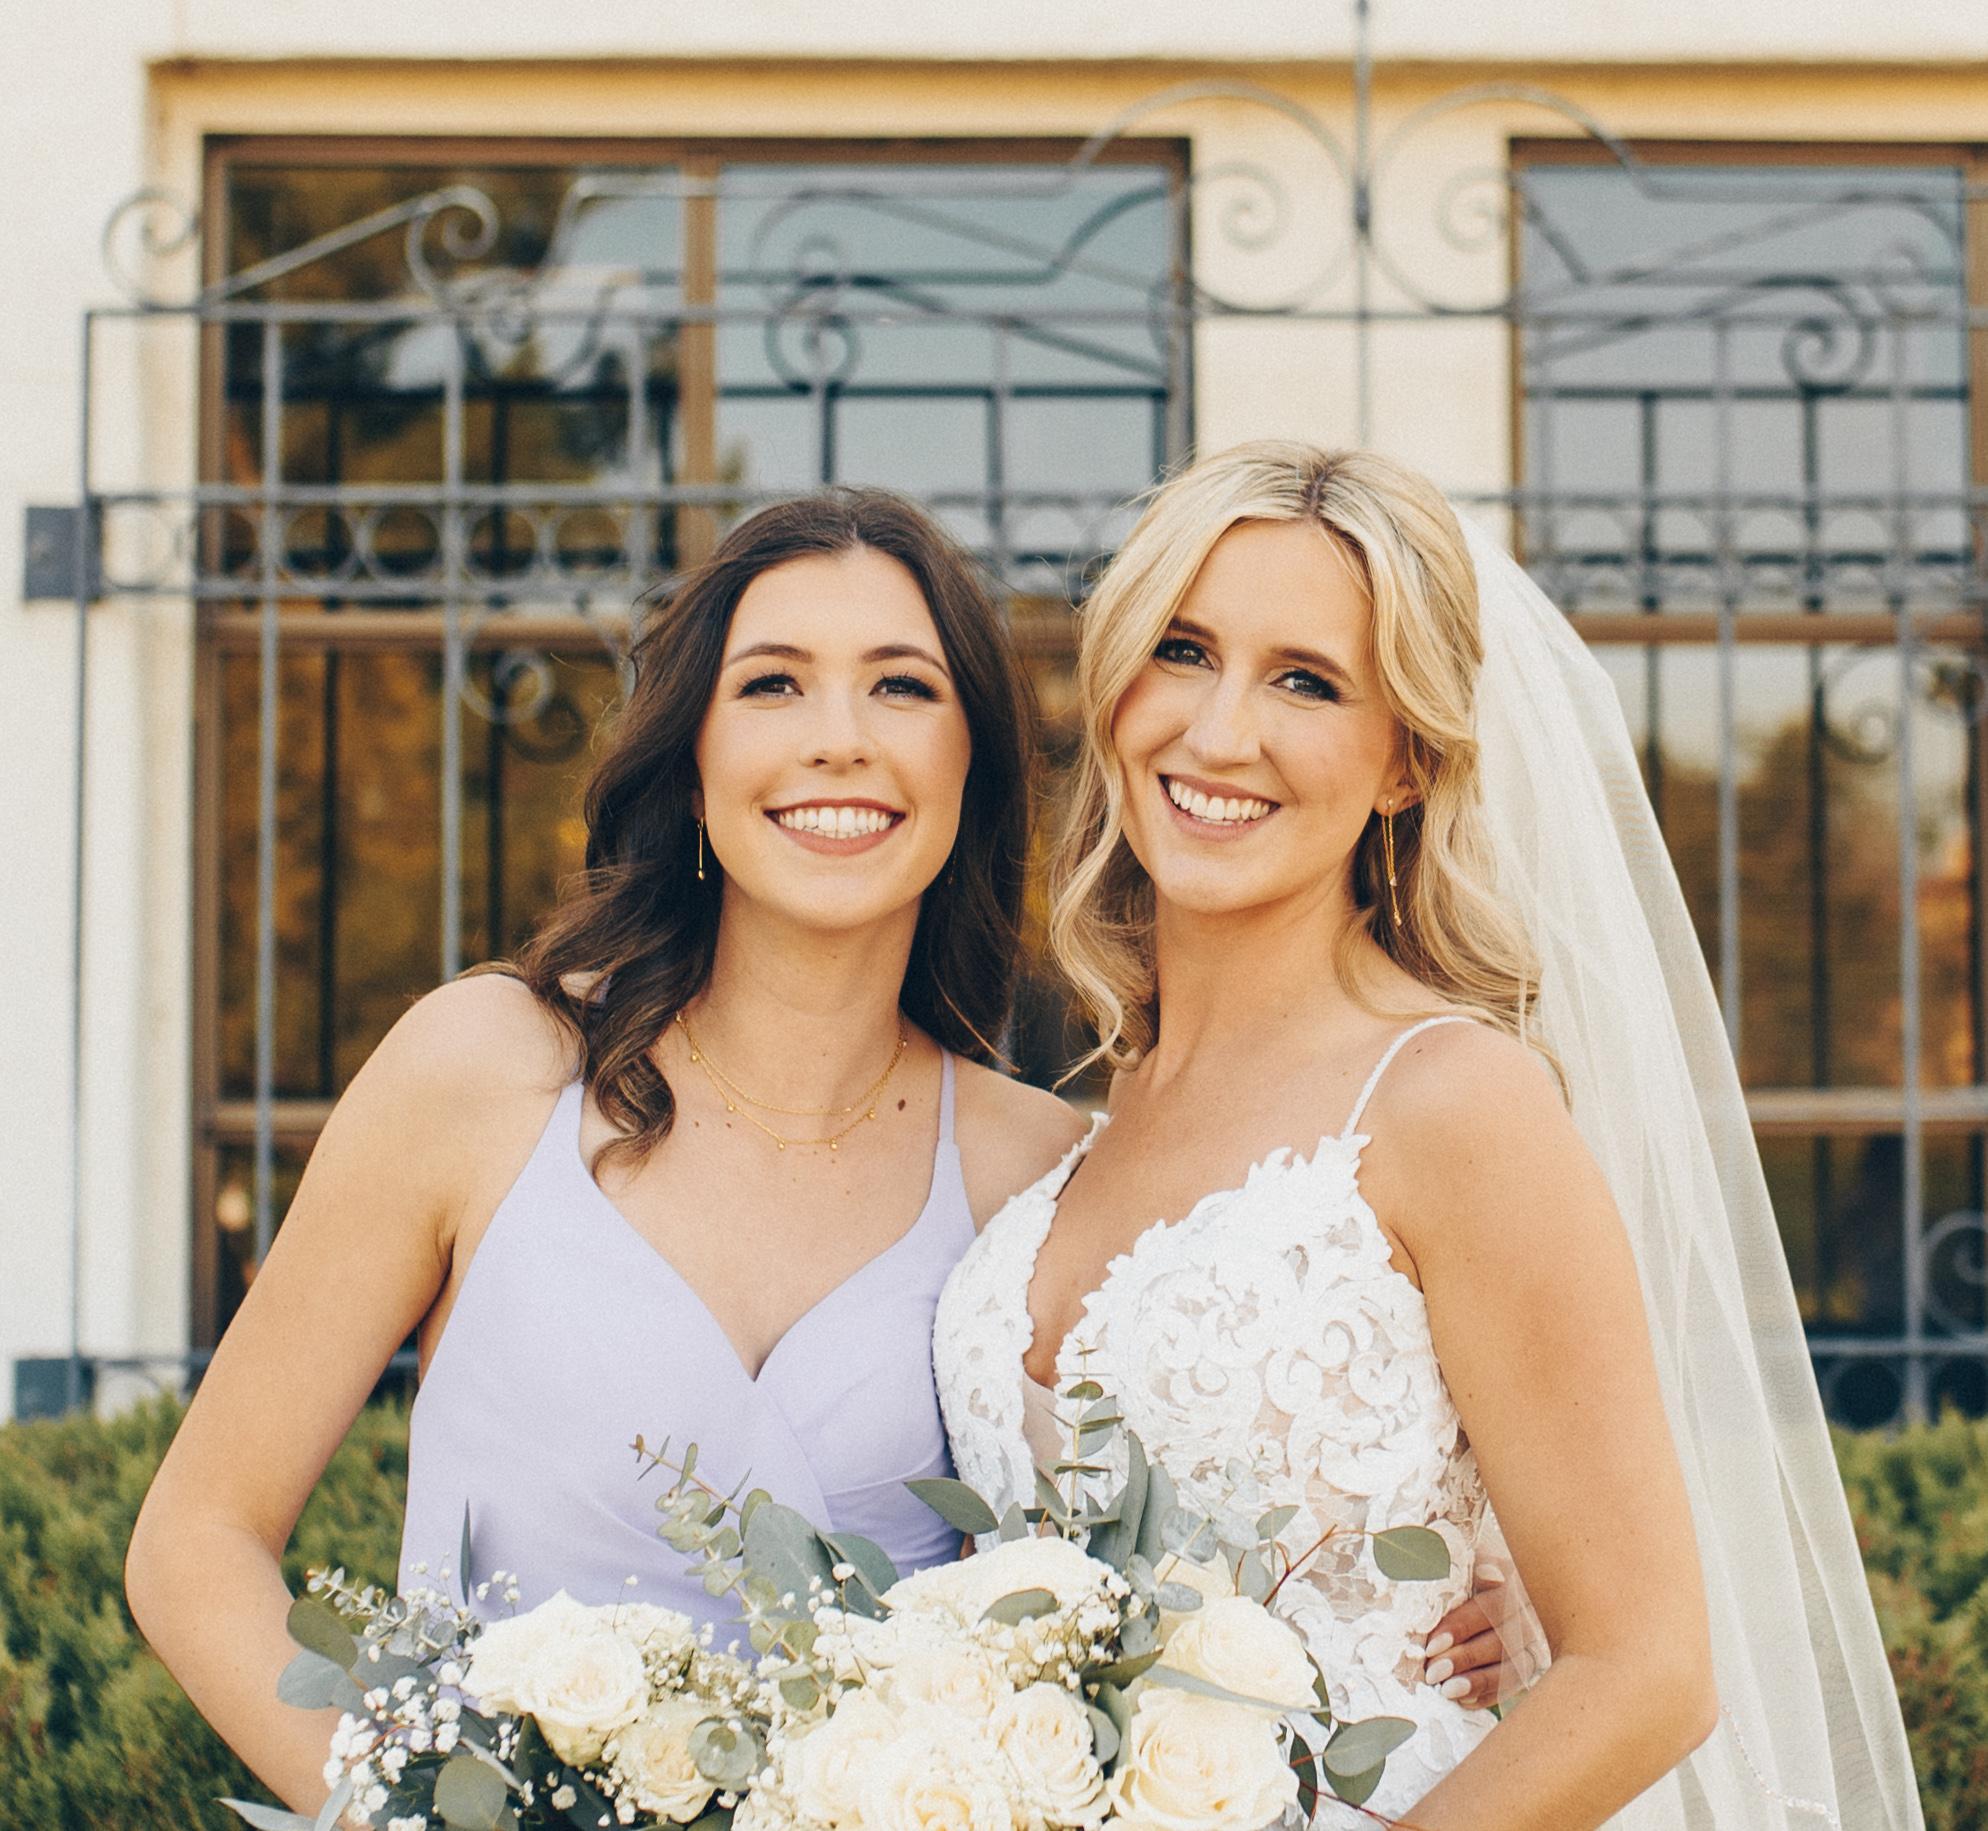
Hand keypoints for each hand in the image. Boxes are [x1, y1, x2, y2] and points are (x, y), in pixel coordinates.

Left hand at [1416, 1562, 1550, 1708]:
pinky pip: (1514, 1687)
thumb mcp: (1477, 1561)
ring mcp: (1535, 1645)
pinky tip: (1464, 1701)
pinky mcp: (1535, 1668)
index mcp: (1514, 1585)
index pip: (1488, 1610)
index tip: (1431, 1646)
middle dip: (1464, 1659)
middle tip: (1434, 1673)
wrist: (1517, 1587)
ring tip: (1447, 1692)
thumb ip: (1473, 1565)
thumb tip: (1474, 1570)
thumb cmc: (1480, 1574)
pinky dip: (1489, 1695)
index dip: (1459, 1628)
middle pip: (1499, 1643)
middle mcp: (1530, 1617)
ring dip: (1478, 1683)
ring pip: (1511, 1669)